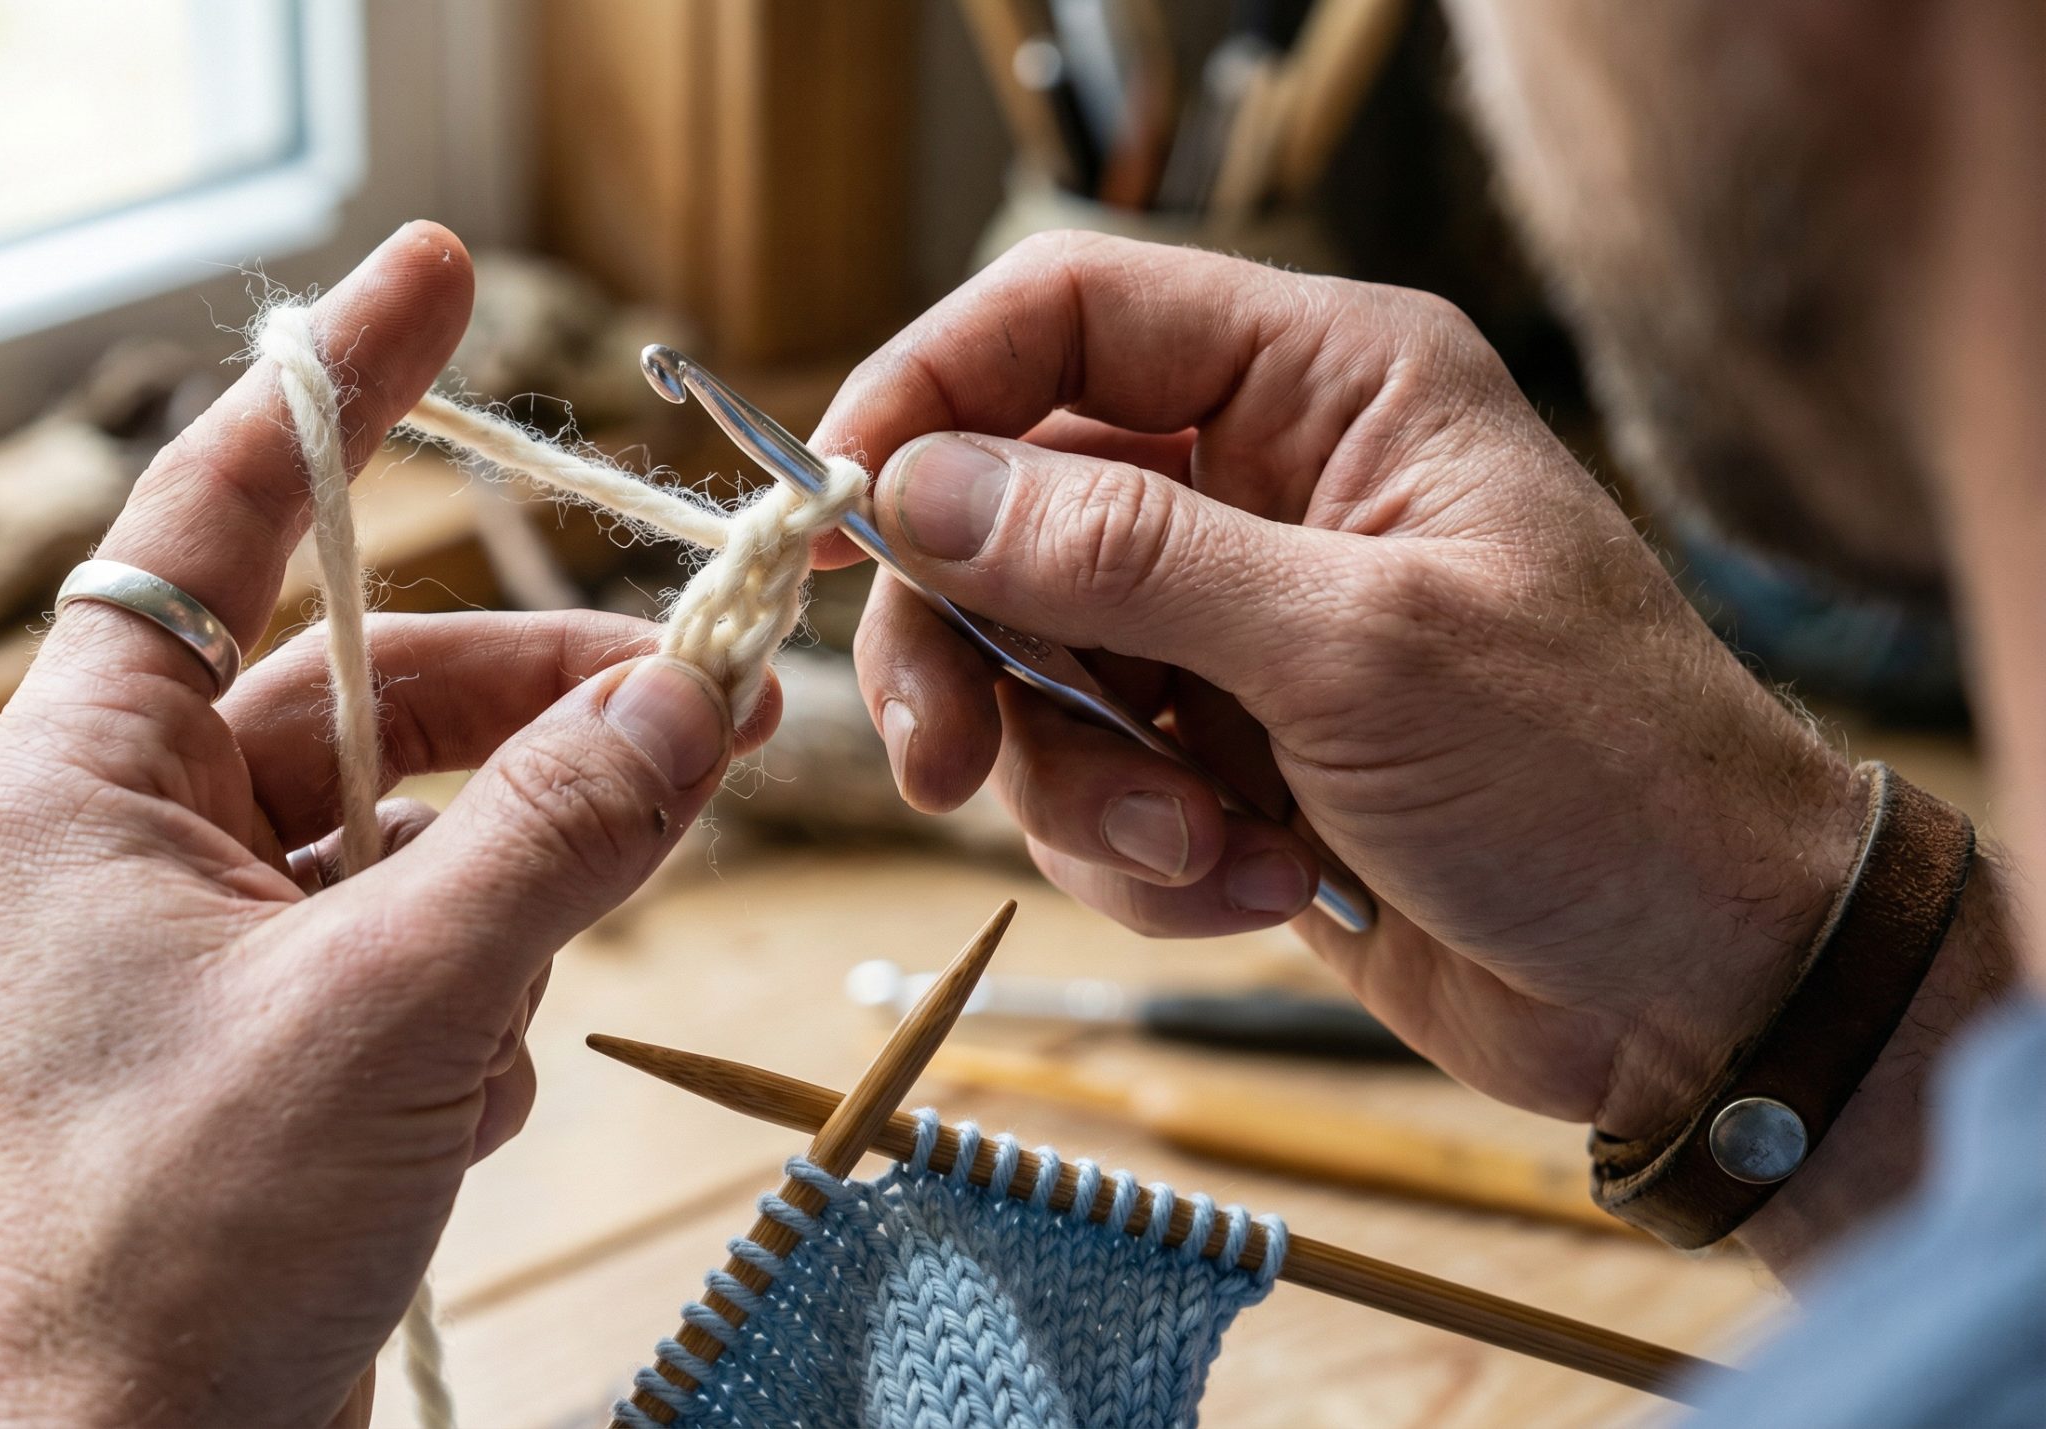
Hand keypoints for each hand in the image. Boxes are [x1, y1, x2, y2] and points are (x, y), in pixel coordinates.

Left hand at [0, 224, 771, 1427]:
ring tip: (566, 954)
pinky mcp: (277, 1043)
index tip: (438, 280)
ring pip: (416, 825)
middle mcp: (137, 842)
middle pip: (366, 684)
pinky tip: (464, 1102)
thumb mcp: (395, 1010)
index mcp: (89, 782)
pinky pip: (419, 948)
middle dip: (534, 695)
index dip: (336, 390)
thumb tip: (697, 696)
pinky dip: (479, 1000)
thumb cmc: (177, 1251)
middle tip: (710, 687)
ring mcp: (209, 947)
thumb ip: (558, 835)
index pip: (216, 517)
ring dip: (520, 877)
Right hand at [815, 232, 1864, 1137]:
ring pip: (1029, 672)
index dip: (926, 393)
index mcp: (1323, 384)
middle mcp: (1260, 486)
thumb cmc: (1598, 775)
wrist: (1698, 985)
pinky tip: (1256, 887)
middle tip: (938, 761)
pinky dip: (1145, 856)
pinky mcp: (1217, 755)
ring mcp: (1231, 628)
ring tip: (1205, 848)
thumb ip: (1122, 555)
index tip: (826, 508)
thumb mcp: (1354, 645)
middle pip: (1001, 513)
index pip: (1064, 315)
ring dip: (1086, 788)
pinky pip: (1088, 785)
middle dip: (964, 650)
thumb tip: (920, 486)